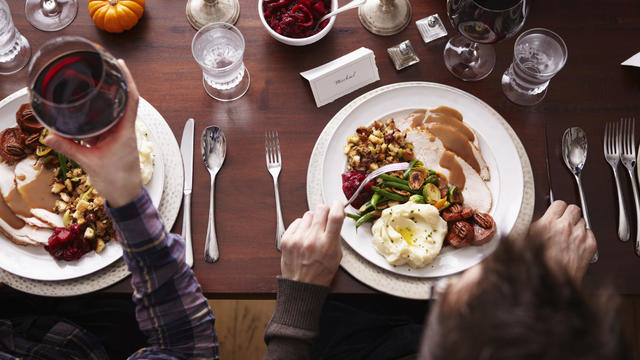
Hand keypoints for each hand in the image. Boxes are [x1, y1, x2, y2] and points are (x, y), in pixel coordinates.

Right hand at [44, 60, 141, 207]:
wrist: (126, 196)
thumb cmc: (117, 180)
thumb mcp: (89, 162)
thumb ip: (69, 148)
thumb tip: (49, 136)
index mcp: (125, 131)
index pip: (131, 100)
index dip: (127, 81)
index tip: (121, 65)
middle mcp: (125, 130)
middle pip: (122, 101)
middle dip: (112, 86)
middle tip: (101, 71)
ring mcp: (120, 135)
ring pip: (113, 113)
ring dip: (104, 102)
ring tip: (91, 88)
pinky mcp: (114, 142)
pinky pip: (106, 124)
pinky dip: (97, 117)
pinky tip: (86, 112)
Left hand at [280, 201, 344, 286]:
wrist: (301, 287)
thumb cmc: (320, 274)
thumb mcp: (336, 256)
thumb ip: (336, 236)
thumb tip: (336, 217)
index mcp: (327, 245)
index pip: (335, 216)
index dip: (338, 205)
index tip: (338, 204)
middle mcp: (312, 240)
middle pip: (321, 209)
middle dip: (326, 210)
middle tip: (326, 217)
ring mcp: (298, 239)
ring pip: (308, 214)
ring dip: (313, 219)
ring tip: (314, 231)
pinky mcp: (287, 239)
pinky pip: (297, 221)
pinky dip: (301, 226)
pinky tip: (304, 235)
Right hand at [528, 200, 596, 283]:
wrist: (556, 282)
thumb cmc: (541, 265)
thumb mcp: (526, 242)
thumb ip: (532, 228)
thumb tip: (533, 221)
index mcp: (548, 224)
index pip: (559, 203)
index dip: (557, 208)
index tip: (557, 212)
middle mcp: (565, 227)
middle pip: (574, 208)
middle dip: (570, 214)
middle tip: (565, 221)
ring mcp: (579, 236)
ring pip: (583, 221)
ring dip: (577, 226)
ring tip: (570, 235)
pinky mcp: (590, 245)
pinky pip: (591, 232)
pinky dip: (585, 236)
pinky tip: (577, 243)